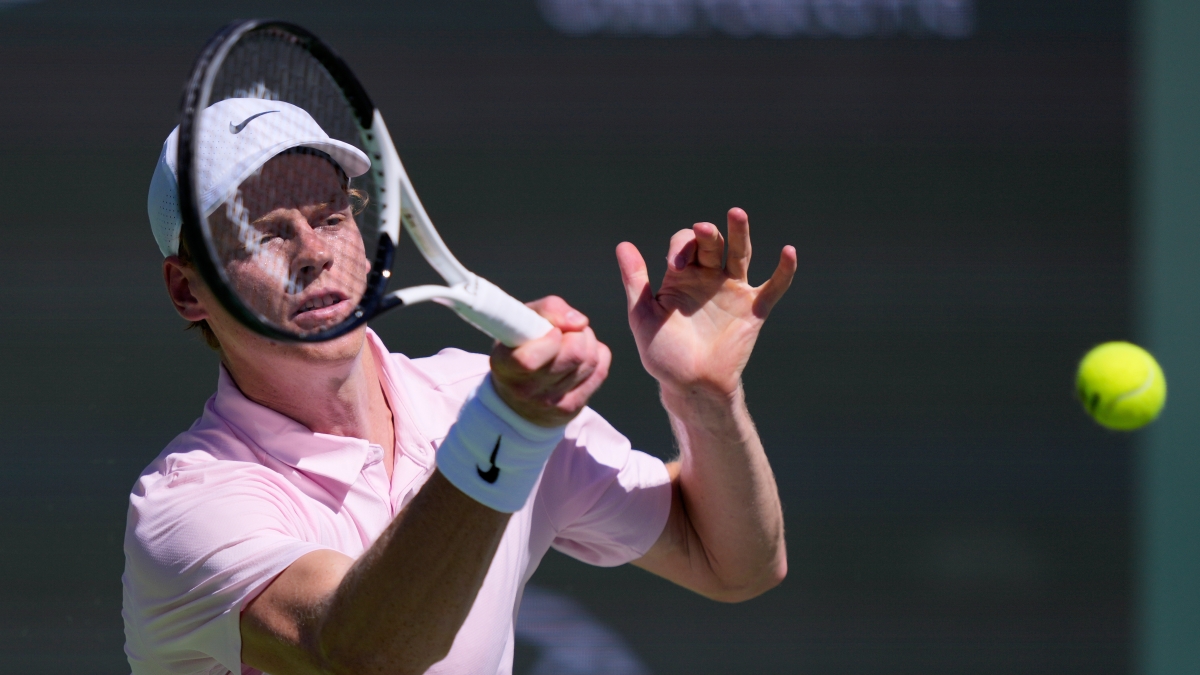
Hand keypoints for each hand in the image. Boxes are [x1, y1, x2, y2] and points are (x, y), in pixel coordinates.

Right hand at [490, 296, 611, 426]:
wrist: (517, 396)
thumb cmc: (520, 346)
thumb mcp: (523, 320)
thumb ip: (548, 310)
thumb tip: (580, 322)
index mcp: (504, 366)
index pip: (529, 359)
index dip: (551, 337)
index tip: (553, 331)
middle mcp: (525, 390)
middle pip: (573, 354)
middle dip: (576, 333)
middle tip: (566, 330)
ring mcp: (550, 403)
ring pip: (589, 361)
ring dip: (587, 341)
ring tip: (572, 339)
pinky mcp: (571, 408)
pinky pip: (600, 371)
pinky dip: (597, 355)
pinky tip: (582, 355)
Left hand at [617, 208, 795, 397]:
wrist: (693, 386)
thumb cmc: (664, 355)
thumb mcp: (644, 317)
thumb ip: (635, 281)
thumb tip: (622, 245)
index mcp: (680, 276)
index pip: (684, 244)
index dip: (681, 247)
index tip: (675, 265)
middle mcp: (707, 278)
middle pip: (712, 243)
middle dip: (707, 234)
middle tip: (703, 230)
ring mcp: (732, 291)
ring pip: (740, 254)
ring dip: (740, 234)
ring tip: (736, 213)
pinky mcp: (753, 309)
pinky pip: (773, 286)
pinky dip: (784, 271)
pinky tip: (789, 251)